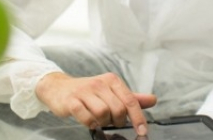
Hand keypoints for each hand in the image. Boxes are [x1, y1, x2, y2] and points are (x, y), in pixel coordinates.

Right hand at [35, 72, 156, 135]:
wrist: (59, 87)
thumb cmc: (88, 91)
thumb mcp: (111, 91)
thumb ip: (131, 97)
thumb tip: (153, 100)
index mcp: (112, 80)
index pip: (130, 100)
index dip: (138, 117)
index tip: (143, 130)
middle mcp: (99, 84)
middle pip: (118, 109)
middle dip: (117, 121)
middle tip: (111, 121)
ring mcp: (84, 92)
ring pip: (103, 113)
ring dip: (103, 122)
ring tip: (99, 120)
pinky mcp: (71, 101)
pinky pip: (86, 117)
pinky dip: (90, 123)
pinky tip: (90, 121)